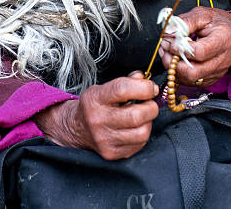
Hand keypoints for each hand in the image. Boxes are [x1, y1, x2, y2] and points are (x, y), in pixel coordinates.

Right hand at [34, 73, 158, 159]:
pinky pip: (139, 145)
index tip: (152, 88)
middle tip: (150, 103)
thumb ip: (126, 81)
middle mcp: (98, 120)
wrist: (78, 127)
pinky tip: (136, 128)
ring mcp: (104, 139)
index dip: (144, 87)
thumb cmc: (96, 104)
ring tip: (144, 116)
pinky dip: (143, 134)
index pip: (122, 89)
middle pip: (136, 116)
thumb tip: (143, 77)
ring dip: (149, 122)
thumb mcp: (105, 88)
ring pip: (142, 133)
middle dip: (151, 107)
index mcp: (95, 98)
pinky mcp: (111, 153)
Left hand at [159, 7, 230, 86]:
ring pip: (190, 79)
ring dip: (173, 68)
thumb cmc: (216, 23)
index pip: (198, 52)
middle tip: (165, 49)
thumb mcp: (202, 14)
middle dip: (173, 62)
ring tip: (167, 53)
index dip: (179, 48)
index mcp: (223, 39)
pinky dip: (179, 73)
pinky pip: (191, 82)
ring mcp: (217, 72)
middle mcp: (222, 60)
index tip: (168, 40)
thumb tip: (168, 30)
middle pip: (194, 72)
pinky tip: (174, 60)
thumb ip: (185, 22)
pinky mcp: (211, 79)